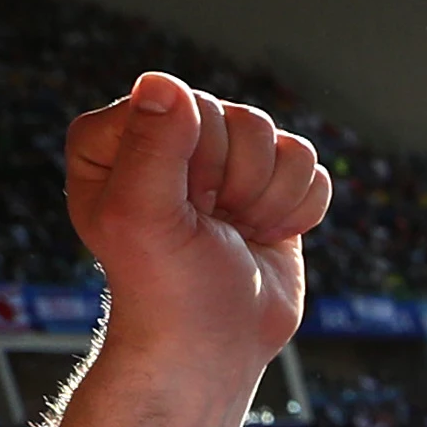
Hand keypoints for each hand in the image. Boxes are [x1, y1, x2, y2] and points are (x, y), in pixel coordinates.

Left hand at [66, 73, 328, 366]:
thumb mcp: (142, 217)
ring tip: (236, 232)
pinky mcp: (269, 185)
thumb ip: (151, 146)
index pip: (188, 103)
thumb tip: (164, 81)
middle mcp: (168, 139)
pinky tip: (265, 235)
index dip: (199, 159)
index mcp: (116, 137)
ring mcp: (222, 162)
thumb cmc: (166, 289)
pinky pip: (311, 167)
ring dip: (271, 200)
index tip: (182, 209)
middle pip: (242, 120)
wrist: (212, 345)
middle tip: (211, 225)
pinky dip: (299, 210)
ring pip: (282, 142)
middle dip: (240, 183)